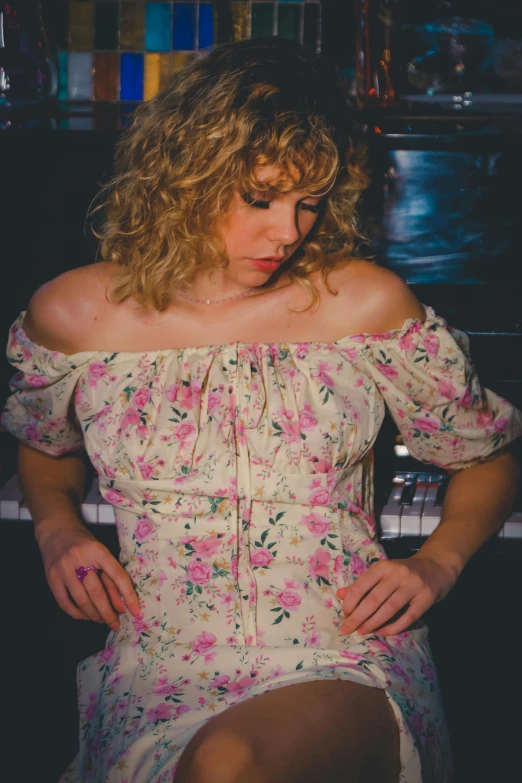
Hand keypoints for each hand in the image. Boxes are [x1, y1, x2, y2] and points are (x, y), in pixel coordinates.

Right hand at [37, 521, 140, 630]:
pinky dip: (76, 613)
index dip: (128, 595)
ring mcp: (64, 569)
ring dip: (94, 615)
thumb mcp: (101, 552)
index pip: (117, 575)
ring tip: (102, 621)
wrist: (57, 531)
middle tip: (115, 624)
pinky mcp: (51, 578)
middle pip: (97, 592)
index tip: (136, 611)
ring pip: (81, 600)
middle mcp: (80, 559)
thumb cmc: (85, 543)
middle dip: (108, 613)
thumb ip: (110, 575)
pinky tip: (85, 617)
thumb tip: (122, 604)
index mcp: (98, 551)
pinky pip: (65, 602)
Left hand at [336, 554, 456, 635]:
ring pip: (389, 609)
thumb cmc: (404, 571)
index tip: (344, 614)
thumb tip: (340, 594)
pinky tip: (383, 632)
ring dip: (373, 623)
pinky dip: (394, 627)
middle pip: (373, 599)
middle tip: (346, 629)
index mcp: (383, 567)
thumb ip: (363, 583)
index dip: (351, 601)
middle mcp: (397, 575)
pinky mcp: (426, 599)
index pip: (362, 585)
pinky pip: (408, 617)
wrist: (437, 566)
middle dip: (357, 617)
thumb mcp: (383, 572)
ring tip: (362, 632)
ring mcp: (413, 586)